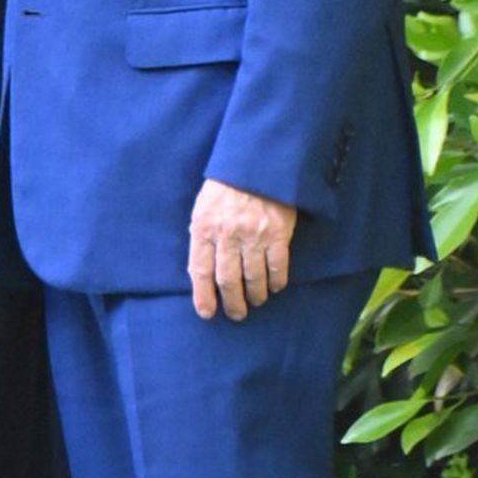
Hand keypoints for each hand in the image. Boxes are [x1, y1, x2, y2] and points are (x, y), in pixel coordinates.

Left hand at [187, 179, 296, 322]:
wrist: (257, 163)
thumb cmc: (226, 187)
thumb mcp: (204, 207)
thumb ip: (202, 235)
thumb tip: (200, 269)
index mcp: (204, 227)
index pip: (200, 270)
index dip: (203, 296)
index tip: (206, 313)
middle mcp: (227, 235)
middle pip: (228, 281)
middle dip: (232, 303)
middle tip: (237, 314)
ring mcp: (254, 235)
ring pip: (253, 278)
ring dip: (255, 295)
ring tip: (256, 300)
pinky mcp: (277, 233)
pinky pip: (277, 267)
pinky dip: (276, 282)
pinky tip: (274, 286)